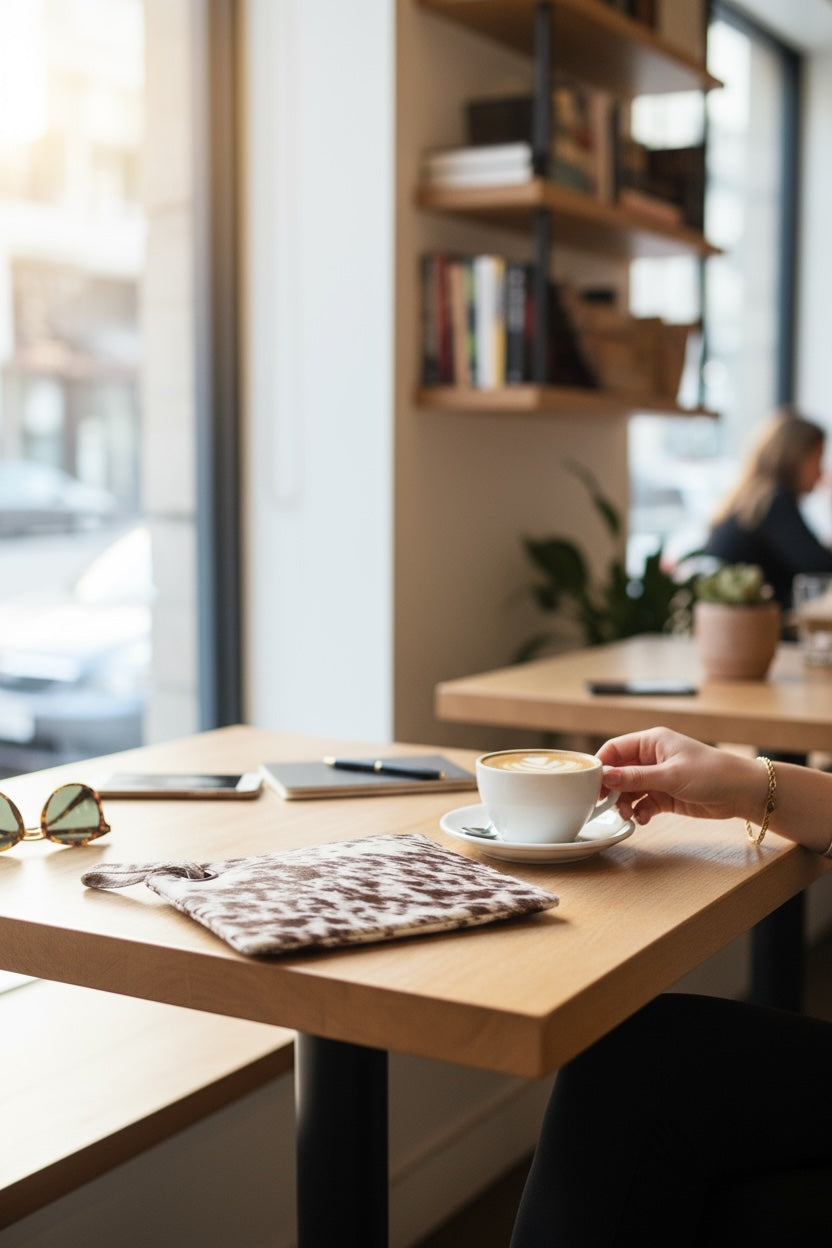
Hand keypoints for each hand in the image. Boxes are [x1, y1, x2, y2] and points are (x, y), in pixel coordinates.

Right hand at [598, 727, 753, 825]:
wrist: (742, 792)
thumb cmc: (711, 773)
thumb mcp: (670, 775)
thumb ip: (636, 778)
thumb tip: (606, 778)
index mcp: (652, 742)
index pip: (615, 749)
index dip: (601, 765)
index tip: (591, 784)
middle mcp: (652, 758)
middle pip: (620, 771)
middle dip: (612, 789)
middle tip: (605, 806)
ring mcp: (659, 778)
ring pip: (630, 790)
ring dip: (625, 804)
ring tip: (628, 816)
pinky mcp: (666, 796)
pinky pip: (643, 803)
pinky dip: (640, 812)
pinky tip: (644, 818)